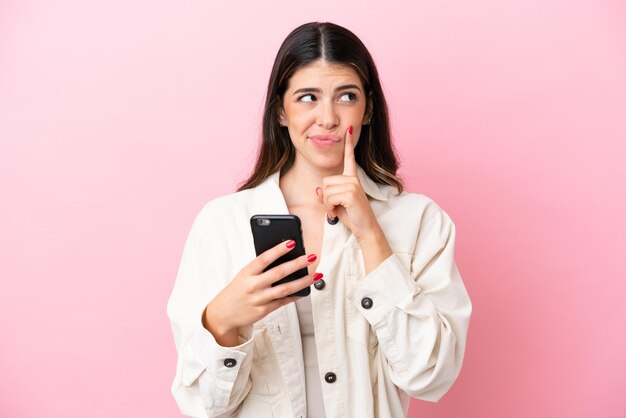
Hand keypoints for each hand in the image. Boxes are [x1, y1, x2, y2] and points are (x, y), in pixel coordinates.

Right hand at [203, 240, 320, 345]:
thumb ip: (260, 269)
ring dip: (303, 281)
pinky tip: (305, 290)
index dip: (278, 250)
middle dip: (298, 263)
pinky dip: (295, 295)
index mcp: (246, 273)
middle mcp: (253, 286)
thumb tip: (284, 259)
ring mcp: (259, 299)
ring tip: (316, 274)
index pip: (264, 258)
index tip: (292, 242)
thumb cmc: (236, 291)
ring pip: (286, 289)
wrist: (222, 314)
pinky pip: (283, 301)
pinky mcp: (264, 310)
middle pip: (279, 273)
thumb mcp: (243, 276)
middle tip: (311, 256)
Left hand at [316, 126, 392, 272]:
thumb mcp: (336, 204)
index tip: (349, 128)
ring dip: (327, 204)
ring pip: (326, 190)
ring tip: (337, 210)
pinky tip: (338, 212)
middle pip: (326, 181)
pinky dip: (329, 208)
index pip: (349, 158)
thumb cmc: (353, 216)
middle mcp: (353, 179)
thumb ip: (327, 195)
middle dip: (326, 198)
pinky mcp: (351, 193)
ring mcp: (353, 185)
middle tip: (335, 208)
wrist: (365, 228)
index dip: (348, 143)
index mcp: (352, 179)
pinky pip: (329, 197)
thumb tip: (318, 189)